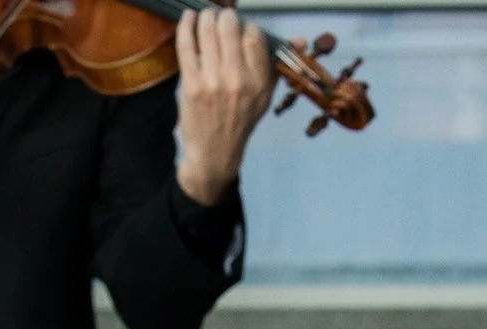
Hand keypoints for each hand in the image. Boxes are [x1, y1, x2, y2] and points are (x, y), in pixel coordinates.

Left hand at [174, 5, 275, 204]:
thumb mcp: (264, 97)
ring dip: (205, 17)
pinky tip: (188, 18)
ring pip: (208, 32)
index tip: (240, 28)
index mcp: (258, 81)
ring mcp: (213, 82)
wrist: (213, 155)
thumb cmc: (239, 122)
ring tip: (205, 16)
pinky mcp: (191, 86)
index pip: (254, 37)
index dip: (246, 26)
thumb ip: (276, 66)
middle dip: (224, 16)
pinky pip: (187, 46)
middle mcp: (238, 80)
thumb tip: (300, 40)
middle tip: (220, 17)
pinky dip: (186, 26)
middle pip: (231, 28)